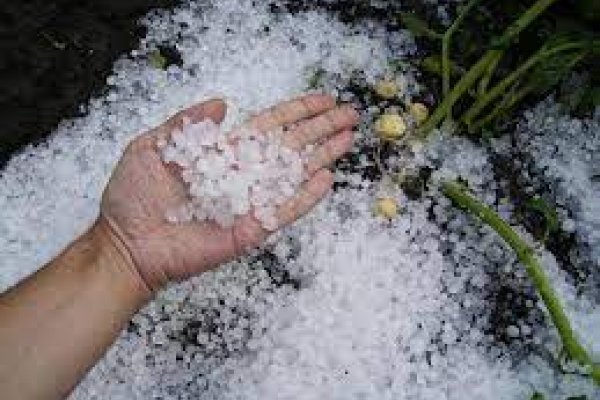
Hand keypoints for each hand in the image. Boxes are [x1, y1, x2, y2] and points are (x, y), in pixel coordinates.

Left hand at [99, 94, 358, 291]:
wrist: (126, 244)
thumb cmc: (133, 197)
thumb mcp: (152, 147)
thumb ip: (186, 123)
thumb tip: (221, 101)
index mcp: (224, 152)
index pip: (269, 127)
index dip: (297, 112)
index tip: (324, 100)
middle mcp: (243, 174)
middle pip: (290, 146)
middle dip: (320, 129)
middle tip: (351, 114)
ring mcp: (249, 203)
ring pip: (293, 175)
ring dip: (322, 156)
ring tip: (349, 139)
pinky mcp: (250, 229)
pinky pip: (282, 211)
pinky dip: (305, 197)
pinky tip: (326, 179)